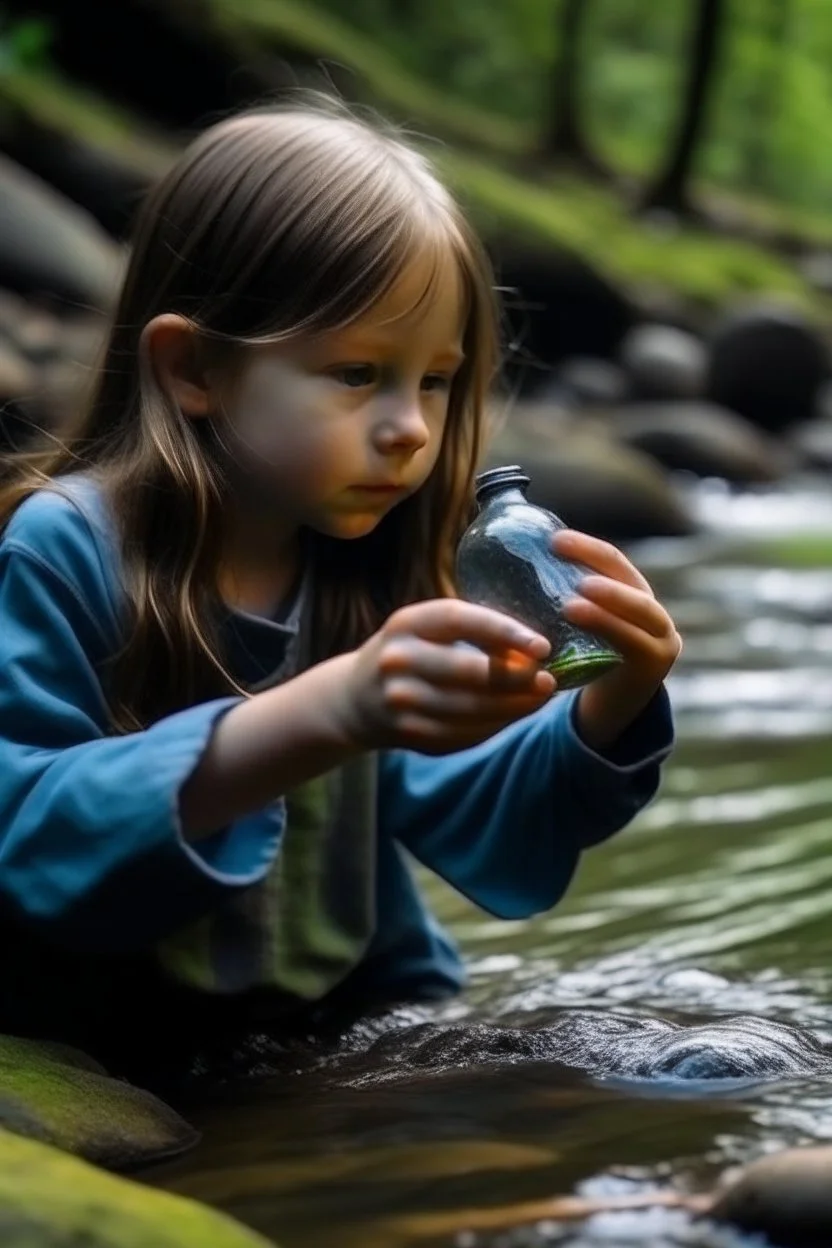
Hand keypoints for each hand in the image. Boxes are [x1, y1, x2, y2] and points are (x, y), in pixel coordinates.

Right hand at [332, 599, 555, 754]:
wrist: (357, 699)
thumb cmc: (411, 653)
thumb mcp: (429, 631)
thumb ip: (474, 633)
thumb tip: (533, 650)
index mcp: (406, 624)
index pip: (458, 620)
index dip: (504, 631)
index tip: (542, 645)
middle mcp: (397, 661)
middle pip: (467, 671)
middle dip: (515, 678)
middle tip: (549, 679)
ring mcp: (400, 701)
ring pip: (471, 709)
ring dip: (514, 706)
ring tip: (541, 697)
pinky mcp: (409, 734)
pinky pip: (463, 733)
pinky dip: (496, 724)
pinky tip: (515, 714)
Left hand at [554, 530, 681, 750]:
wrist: (610, 712)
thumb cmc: (584, 663)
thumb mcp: (577, 628)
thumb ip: (560, 602)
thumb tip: (508, 568)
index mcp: (634, 594)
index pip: (613, 562)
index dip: (586, 548)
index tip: (553, 540)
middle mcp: (653, 613)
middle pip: (631, 582)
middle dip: (598, 566)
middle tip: (563, 561)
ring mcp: (662, 639)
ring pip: (639, 612)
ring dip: (606, 606)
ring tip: (570, 606)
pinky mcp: (655, 666)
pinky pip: (634, 645)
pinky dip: (610, 632)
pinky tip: (582, 629)